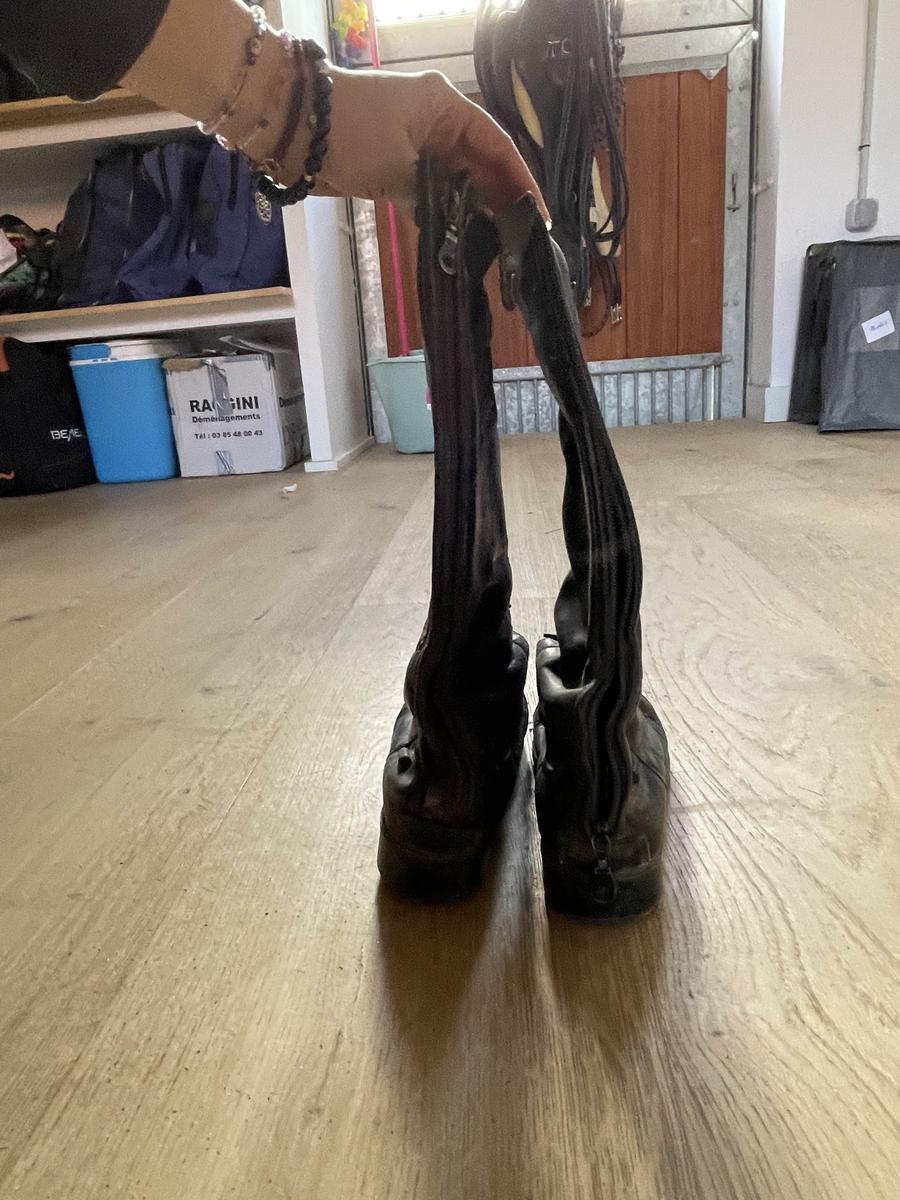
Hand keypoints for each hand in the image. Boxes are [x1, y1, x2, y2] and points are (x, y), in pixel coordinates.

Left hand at [308, 66, 549, 220]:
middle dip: (501, 201)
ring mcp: (417, 145)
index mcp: (445, 107)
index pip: (497, 145)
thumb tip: (465, 223)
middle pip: (482, 165)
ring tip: (498, 247)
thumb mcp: (398, 167)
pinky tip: (460, 242)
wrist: (291, 130)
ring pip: (458, 182)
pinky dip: (445, 216)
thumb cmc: (349, 134)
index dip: (521, 181)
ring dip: (474, 213)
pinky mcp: (398, 167)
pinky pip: (433, 193)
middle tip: (521, 242)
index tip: (537, 216)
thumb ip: (436, 195)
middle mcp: (437, 123)